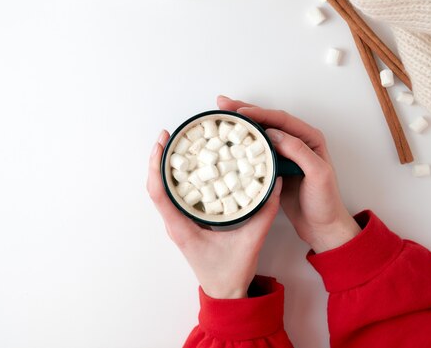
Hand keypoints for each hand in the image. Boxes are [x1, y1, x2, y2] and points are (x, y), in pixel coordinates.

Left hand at [147, 130, 282, 298]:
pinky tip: (188, 166)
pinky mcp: (184, 224)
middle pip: (156, 186)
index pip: (159, 193)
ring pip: (163, 191)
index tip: (162, 142)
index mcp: (182, 228)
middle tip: (170, 135)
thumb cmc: (231, 272)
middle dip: (160, 159)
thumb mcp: (251, 240)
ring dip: (166, 168)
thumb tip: (273, 182)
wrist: (226, 294)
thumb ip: (264, 212)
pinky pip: (173, 197)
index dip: (157, 166)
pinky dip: (175, 179)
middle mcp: (174, 224)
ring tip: (176, 145)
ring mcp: (177, 224)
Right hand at [217, 96, 360, 252]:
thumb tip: (274, 134)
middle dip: (245, 111)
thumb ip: (299, 152)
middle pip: (268, 120)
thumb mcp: (318, 175)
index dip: (260, 113)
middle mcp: (296, 142)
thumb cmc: (325, 202)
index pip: (281, 120)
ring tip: (222, 116)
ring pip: (259, 133)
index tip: (240, 112)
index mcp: (309, 138)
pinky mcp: (274, 166)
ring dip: (241, 124)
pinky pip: (256, 149)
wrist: (322, 226)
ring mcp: (284, 154)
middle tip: (223, 103)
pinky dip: (242, 143)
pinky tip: (229, 141)